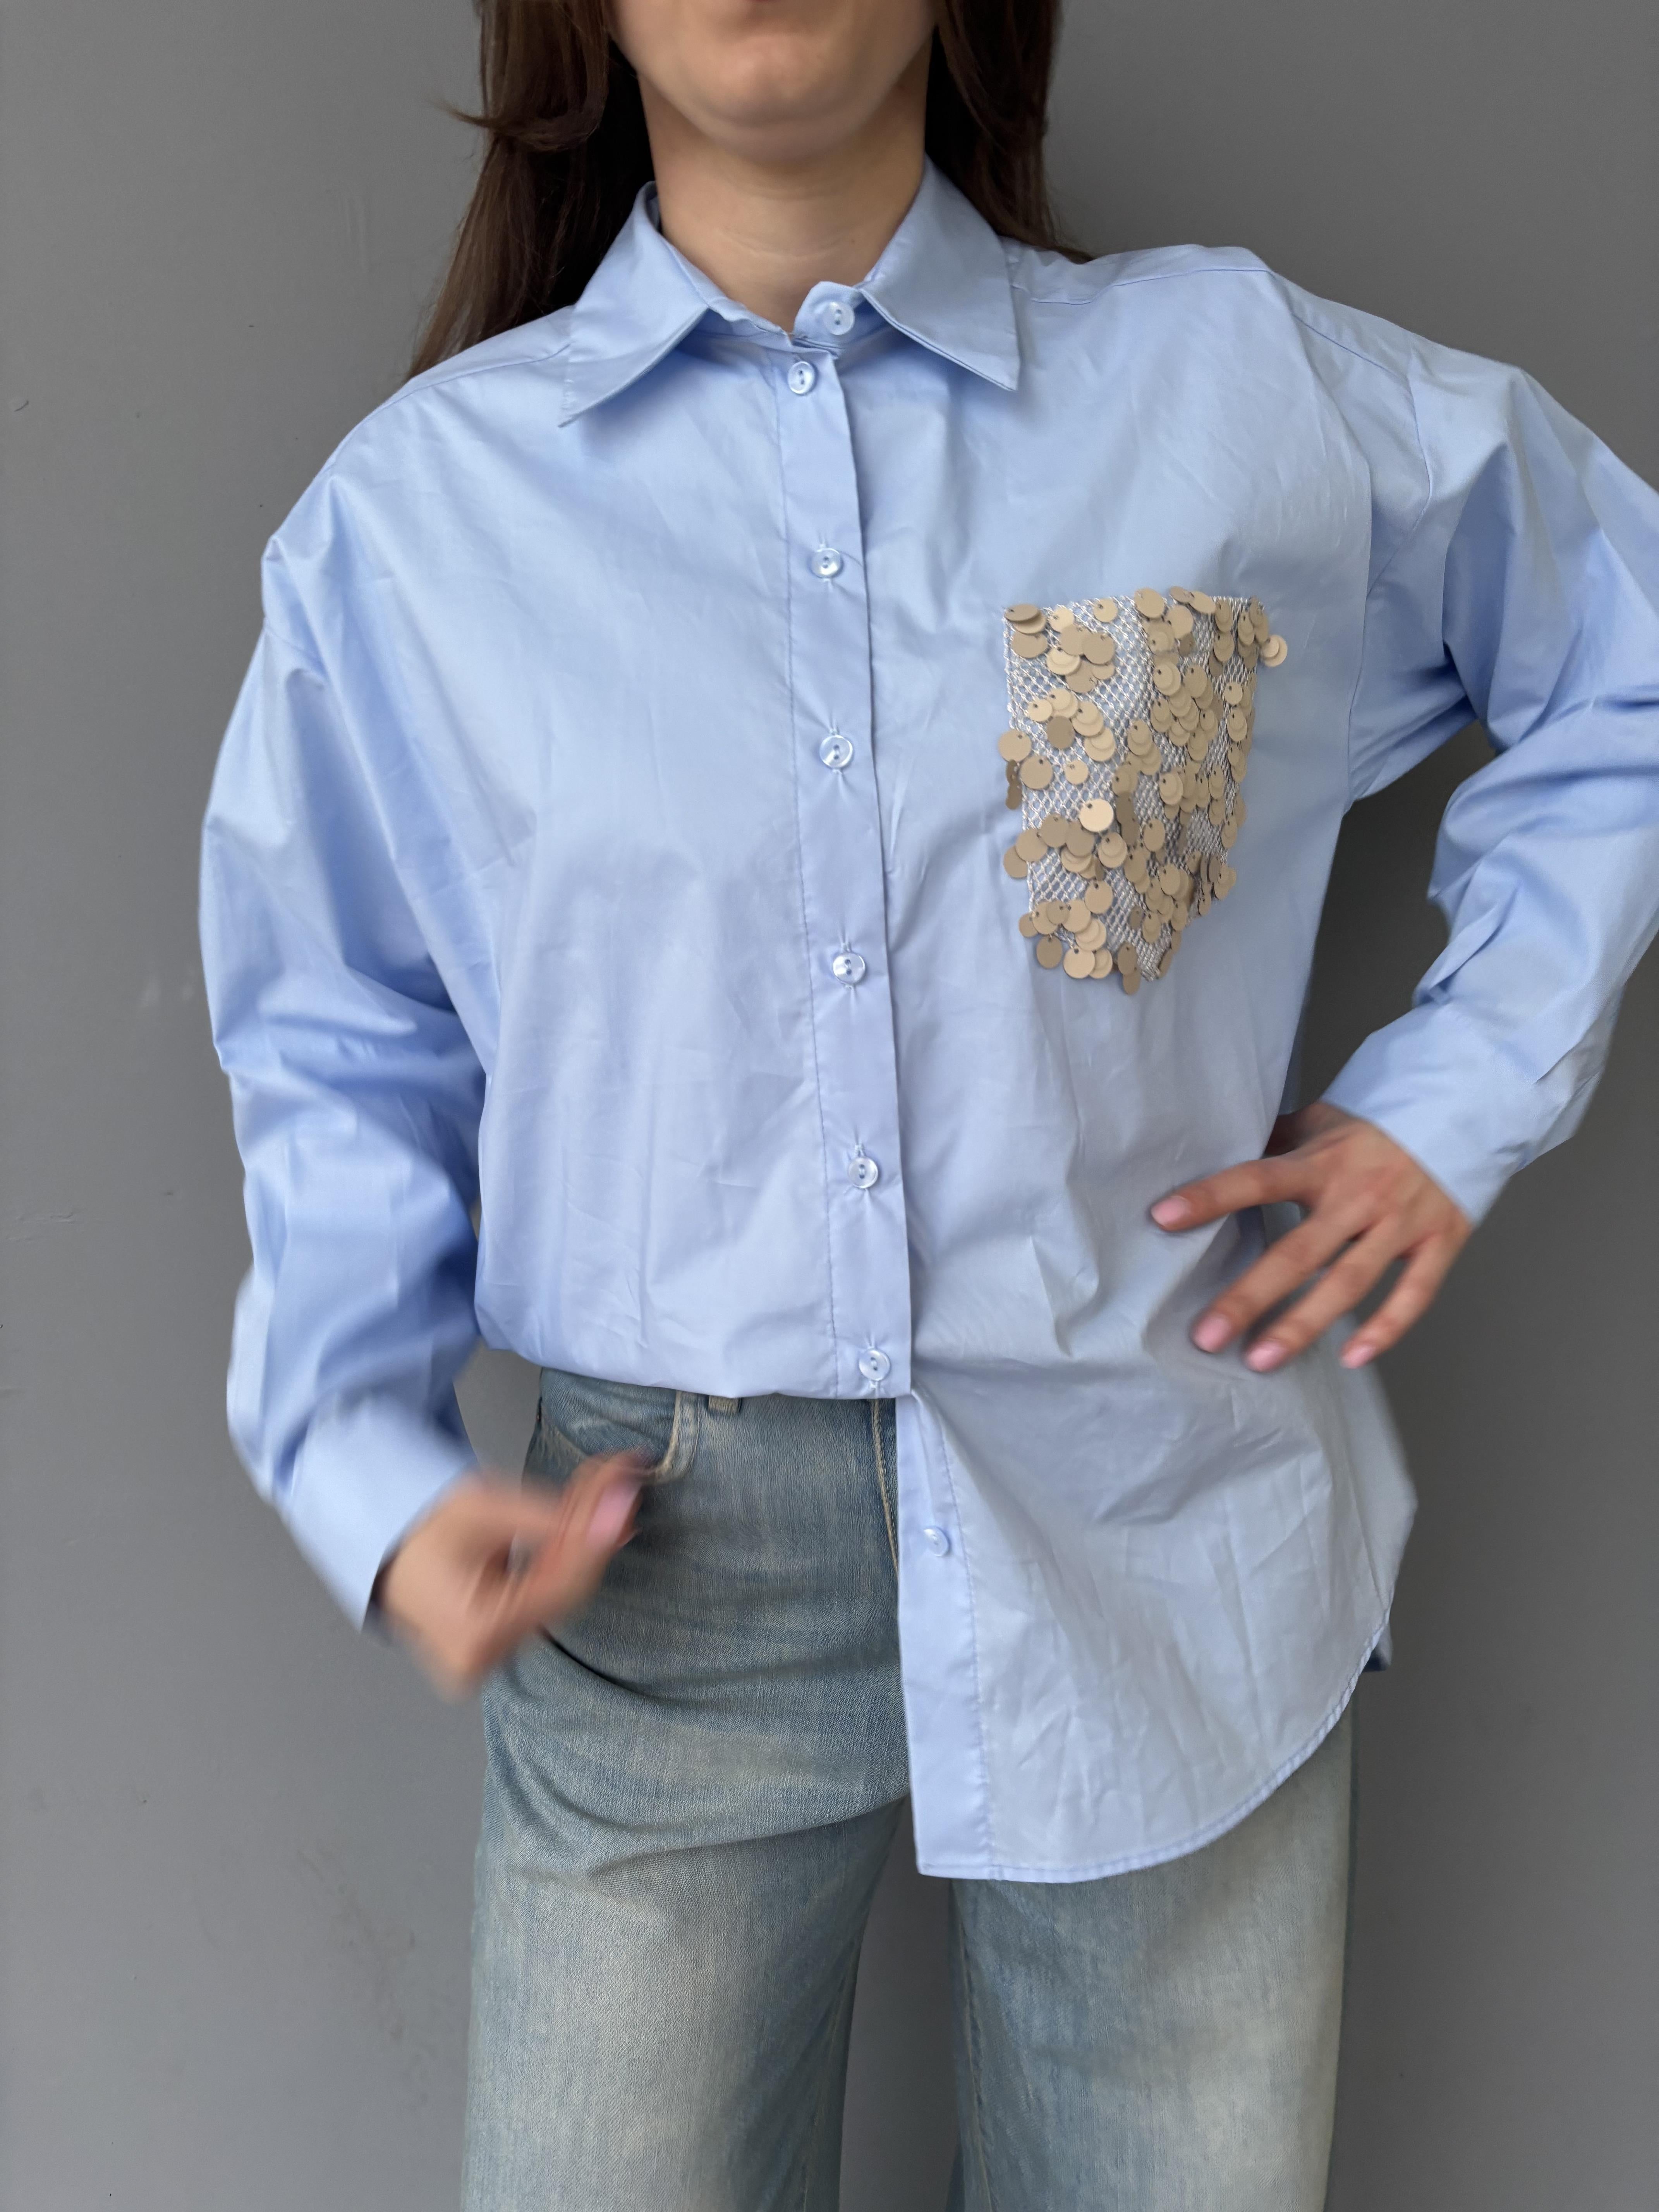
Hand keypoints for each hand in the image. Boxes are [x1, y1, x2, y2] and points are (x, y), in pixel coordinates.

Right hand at [373, 1452, 646, 1696]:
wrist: (389, 1551)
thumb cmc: (424, 1529)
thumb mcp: (482, 1507)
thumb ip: (549, 1514)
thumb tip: (616, 1507)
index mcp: (474, 1631)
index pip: (562, 1584)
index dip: (598, 1536)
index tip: (625, 1490)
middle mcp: (483, 1658)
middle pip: (567, 1590)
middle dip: (594, 1530)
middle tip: (617, 1480)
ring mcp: (491, 1660)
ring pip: (562, 1595)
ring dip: (583, 1543)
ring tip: (599, 1493)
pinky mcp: (499, 1649)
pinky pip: (547, 1603)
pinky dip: (566, 1563)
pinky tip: (581, 1527)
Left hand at [1150, 1101, 1470, 1372]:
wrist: (1462, 1111)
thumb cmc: (1375, 1128)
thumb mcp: (1322, 1123)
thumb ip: (1274, 1142)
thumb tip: (1214, 1145)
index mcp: (1324, 1162)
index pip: (1257, 1178)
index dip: (1211, 1196)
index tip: (1162, 1217)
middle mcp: (1360, 1195)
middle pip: (1298, 1252)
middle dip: (1250, 1296)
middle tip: (1207, 1336)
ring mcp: (1402, 1222)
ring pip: (1348, 1283)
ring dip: (1303, 1325)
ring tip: (1260, 1361)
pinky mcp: (1441, 1242)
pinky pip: (1414, 1294)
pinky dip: (1385, 1329)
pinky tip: (1350, 1358)